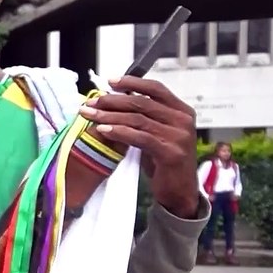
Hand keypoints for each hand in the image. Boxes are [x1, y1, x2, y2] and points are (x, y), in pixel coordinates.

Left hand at [79, 75, 200, 217]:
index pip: (156, 89)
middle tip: (91, 103)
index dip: (132, 82)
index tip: (110, 81)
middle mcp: (183, 120)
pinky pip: (140, 137)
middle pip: (142, 103)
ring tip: (90, 115)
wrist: (179, 191)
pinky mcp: (170, 152)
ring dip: (109, 116)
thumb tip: (113, 100)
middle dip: (112, 101)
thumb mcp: (155, 134)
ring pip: (138, 119)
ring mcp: (179, 136)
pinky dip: (119, 132)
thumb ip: (143, 117)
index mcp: (181, 110)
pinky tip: (102, 130)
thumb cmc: (163, 161)